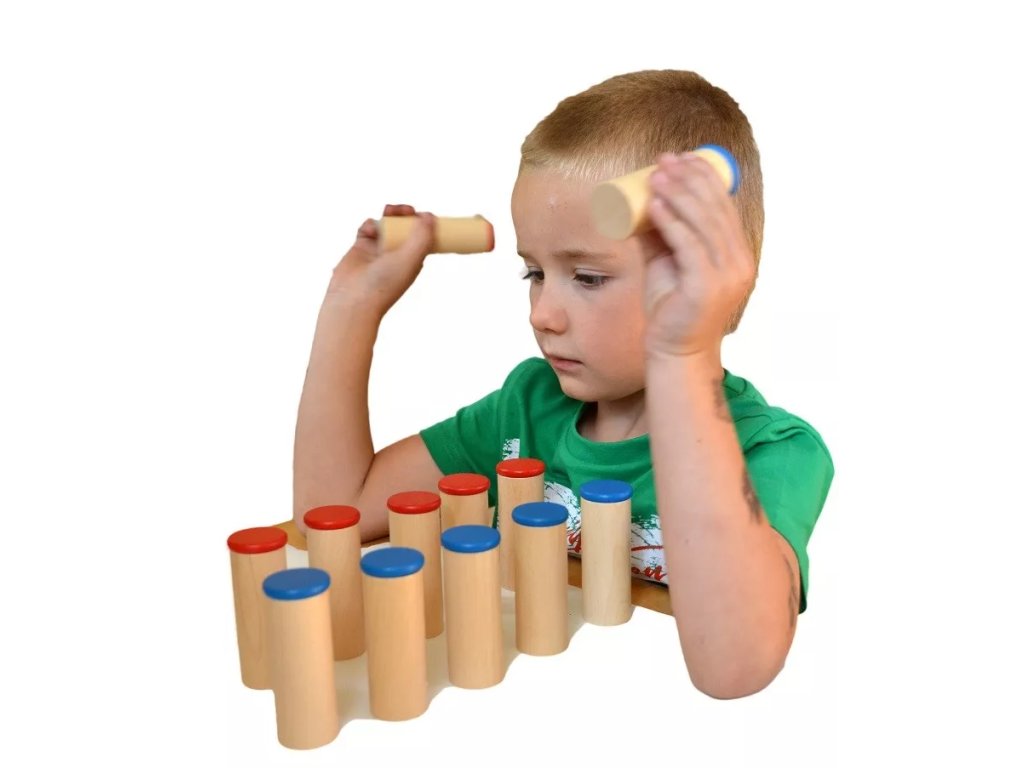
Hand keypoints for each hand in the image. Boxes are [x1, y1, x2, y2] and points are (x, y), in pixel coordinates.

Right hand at [326, 204, 435, 316]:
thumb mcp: (411, 259)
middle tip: (406, 210)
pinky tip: (370, 230)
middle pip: (405, 227)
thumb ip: (423, 237)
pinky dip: (369, 224)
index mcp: (413, 260)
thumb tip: (430, 217)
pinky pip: (368, 228)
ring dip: (389, 215)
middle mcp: (397, 254)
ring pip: (387, 224)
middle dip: (406, 215)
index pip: (423, 237)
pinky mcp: (361, 247)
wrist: (354, 299)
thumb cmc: (385, 284)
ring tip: (390, 210)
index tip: (425, 214)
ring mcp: (379, 250)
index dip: (425, 224)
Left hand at [642, 152, 754, 360]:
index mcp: (736, 253)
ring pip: (702, 222)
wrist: (674, 351)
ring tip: (656, 175)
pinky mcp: (707, 286)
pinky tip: (655, 205)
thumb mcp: (667, 263)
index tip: (679, 158)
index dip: (703, 177)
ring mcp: (726, 274)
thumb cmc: (670, 308)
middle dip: (689, 178)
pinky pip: (688, 245)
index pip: (723, 205)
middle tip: (665, 160)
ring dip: (678, 193)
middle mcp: (738, 261)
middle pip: (715, 208)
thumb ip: (661, 235)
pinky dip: (671, 222)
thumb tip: (643, 202)